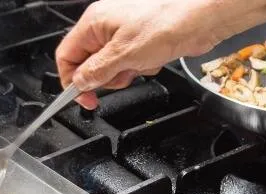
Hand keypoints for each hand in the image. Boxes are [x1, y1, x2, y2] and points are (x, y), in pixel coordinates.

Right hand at [55, 0, 265, 108]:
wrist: (198, 21)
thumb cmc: (164, 25)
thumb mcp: (123, 55)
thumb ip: (96, 72)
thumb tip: (79, 83)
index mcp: (93, 23)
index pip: (67, 55)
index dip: (71, 80)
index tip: (83, 99)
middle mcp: (105, 27)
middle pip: (89, 64)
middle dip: (105, 77)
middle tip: (121, 77)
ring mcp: (123, 35)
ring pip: (110, 68)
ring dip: (125, 74)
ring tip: (140, 66)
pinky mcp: (139, 43)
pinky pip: (129, 65)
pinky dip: (140, 68)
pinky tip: (152, 61)